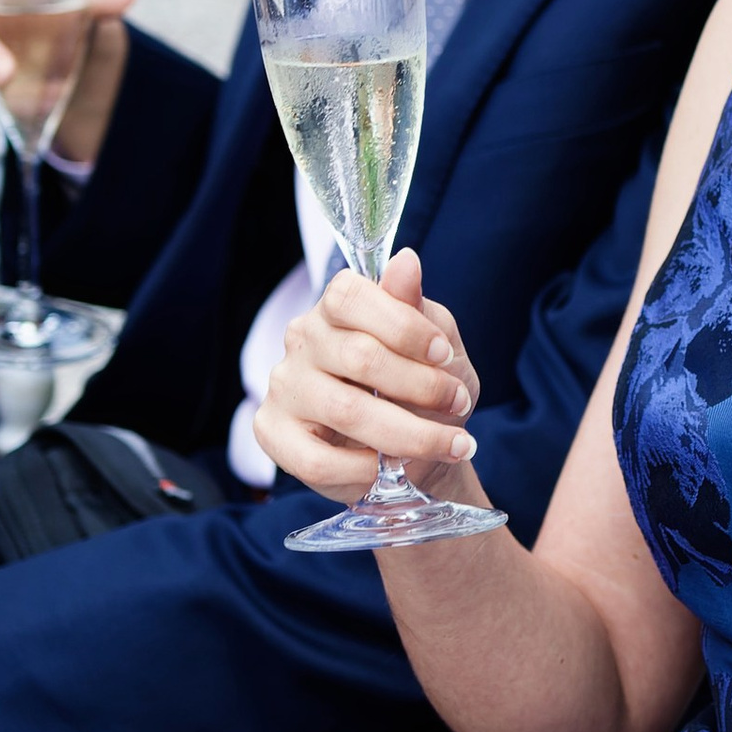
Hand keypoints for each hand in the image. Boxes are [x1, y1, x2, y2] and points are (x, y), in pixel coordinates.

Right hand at [255, 251, 483, 502]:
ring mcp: (283, 387)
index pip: (350, 295)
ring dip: (410, 434)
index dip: (404, 326)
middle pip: (358, 356)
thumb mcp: (440, 349)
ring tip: (450, 444)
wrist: (416, 456)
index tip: (445, 354)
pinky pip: (316, 460)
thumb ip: (419, 311)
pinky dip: (364, 471)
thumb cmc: (424, 393)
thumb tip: (407, 261)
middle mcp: (302, 340)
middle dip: (422, 385)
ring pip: (345, 411)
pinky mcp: (273, 434)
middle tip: (458, 403)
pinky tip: (390, 470)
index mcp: (337, 306)